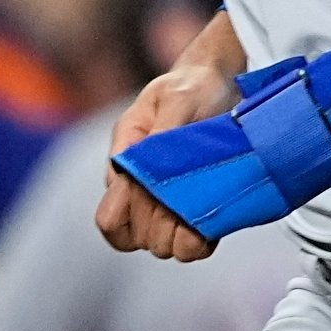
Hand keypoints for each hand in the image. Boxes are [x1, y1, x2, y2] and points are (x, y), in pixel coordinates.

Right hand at [95, 60, 236, 260]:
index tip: (160, 195)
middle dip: (161, 228)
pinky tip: (211, 226)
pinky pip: (189, 245)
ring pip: (161, 246)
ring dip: (180, 238)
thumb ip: (157, 134)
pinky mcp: (195, 210)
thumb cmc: (190, 88)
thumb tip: (137, 167)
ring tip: (201, 216)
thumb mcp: (174, 100)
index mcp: (124, 165)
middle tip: (187, 203)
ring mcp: (166, 204)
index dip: (133, 217)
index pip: (110, 219)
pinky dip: (198, 242)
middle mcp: (140, 191)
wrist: (220, 83)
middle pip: (138, 238)